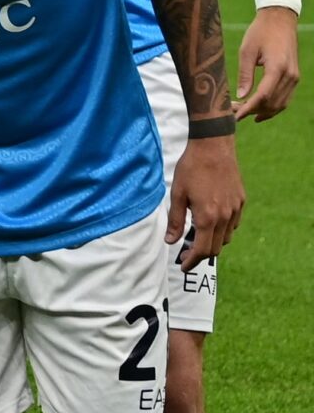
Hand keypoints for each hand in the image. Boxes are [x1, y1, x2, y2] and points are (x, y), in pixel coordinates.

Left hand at [168, 135, 243, 267]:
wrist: (213, 147)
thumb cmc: (191, 169)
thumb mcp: (177, 195)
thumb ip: (175, 220)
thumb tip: (171, 241)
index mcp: (207, 217)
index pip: (202, 249)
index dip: (192, 260)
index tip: (183, 265)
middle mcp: (225, 216)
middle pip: (216, 247)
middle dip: (201, 255)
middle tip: (186, 255)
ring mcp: (235, 209)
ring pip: (227, 237)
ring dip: (212, 242)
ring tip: (196, 239)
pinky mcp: (241, 201)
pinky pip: (233, 224)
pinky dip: (223, 230)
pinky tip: (211, 224)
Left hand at [235, 5, 299, 119]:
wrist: (280, 20)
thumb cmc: (260, 32)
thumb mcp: (247, 51)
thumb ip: (245, 74)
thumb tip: (242, 96)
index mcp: (278, 68)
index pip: (263, 96)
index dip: (248, 108)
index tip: (235, 116)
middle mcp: (290, 75)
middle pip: (272, 103)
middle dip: (252, 111)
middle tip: (232, 112)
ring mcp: (294, 77)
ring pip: (280, 104)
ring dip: (262, 111)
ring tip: (241, 111)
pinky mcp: (294, 76)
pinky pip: (285, 98)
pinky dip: (272, 107)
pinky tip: (258, 111)